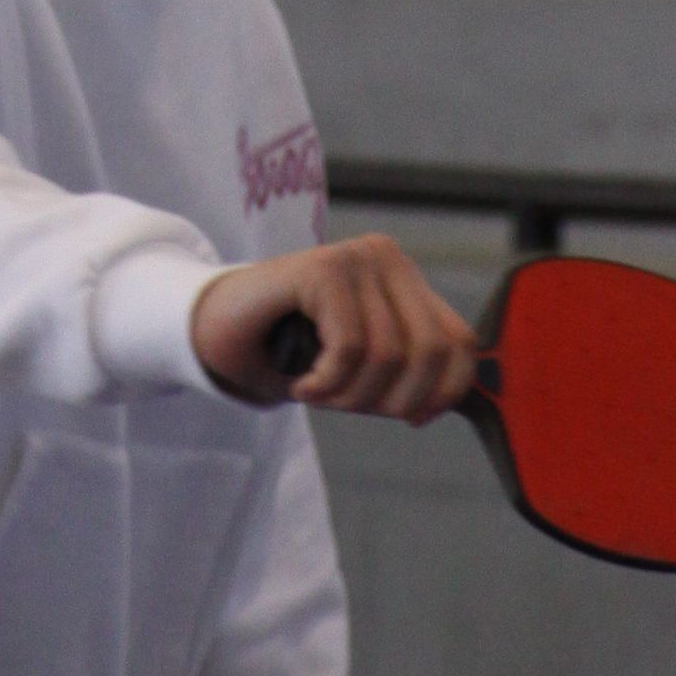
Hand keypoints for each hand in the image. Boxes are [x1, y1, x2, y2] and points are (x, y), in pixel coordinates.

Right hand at [189, 235, 478, 421]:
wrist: (215, 330)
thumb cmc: (292, 351)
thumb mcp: (363, 366)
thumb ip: (408, 373)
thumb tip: (458, 401)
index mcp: (406, 278)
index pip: (461, 343)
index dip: (445, 392)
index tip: (410, 418)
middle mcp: (387, 257)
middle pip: (430, 352)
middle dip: (391, 400)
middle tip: (345, 405)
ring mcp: (355, 258)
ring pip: (388, 356)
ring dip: (349, 396)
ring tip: (316, 391)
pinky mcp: (322, 268)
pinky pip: (349, 348)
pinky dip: (326, 383)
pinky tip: (301, 384)